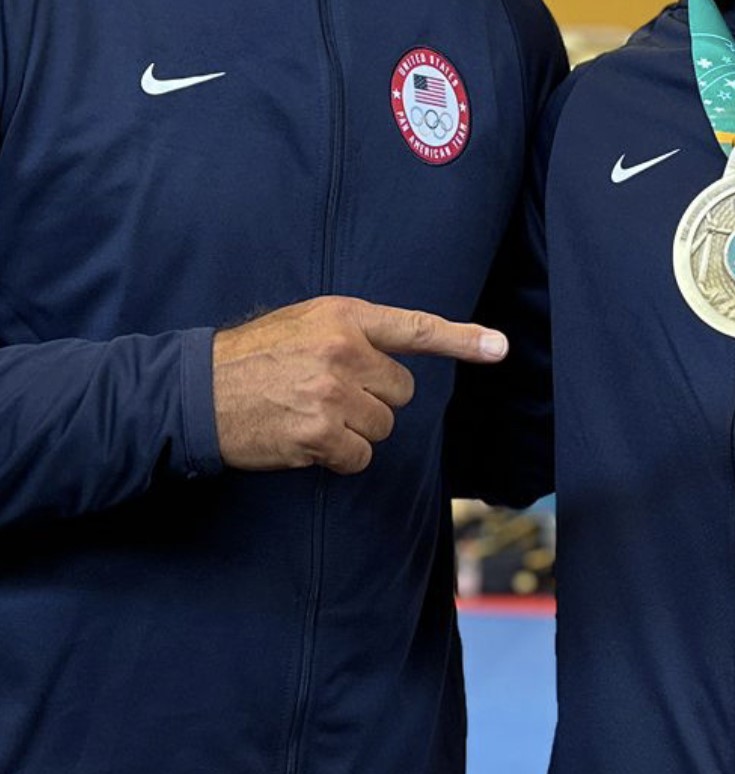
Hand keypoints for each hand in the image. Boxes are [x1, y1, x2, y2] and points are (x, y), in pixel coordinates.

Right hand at [212, 296, 507, 473]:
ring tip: (310, 414)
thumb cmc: (253, 357)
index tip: (500, 348)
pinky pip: (359, 456)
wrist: (196, 391)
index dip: (463, 339)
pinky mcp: (318, 433)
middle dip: (373, 400)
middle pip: (401, 392)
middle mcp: (343, 350)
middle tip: (327, 394)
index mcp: (344, 315)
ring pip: (382, 427)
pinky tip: (305, 441)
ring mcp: (331, 392)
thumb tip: (399, 361)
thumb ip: (354, 332)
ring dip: (354, 431)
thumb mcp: (305, 322)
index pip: (415, 328)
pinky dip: (339, 458)